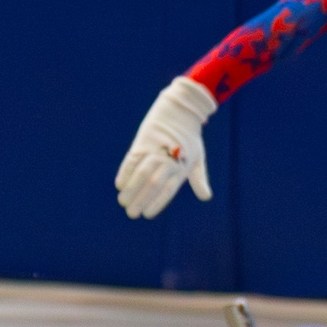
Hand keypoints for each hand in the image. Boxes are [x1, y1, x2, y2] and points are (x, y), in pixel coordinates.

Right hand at [116, 77, 216, 219]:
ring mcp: (155, 151)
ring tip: (123, 202)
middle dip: (141, 200)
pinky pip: (132, 160)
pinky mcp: (143, 142)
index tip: (147, 215)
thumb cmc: (190, 138)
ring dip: (131, 190)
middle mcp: (169, 160)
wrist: (180, 111)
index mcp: (183, 166)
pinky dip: (125, 173)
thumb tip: (206, 197)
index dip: (157, 203)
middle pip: (153, 184)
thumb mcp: (198, 157)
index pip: (168, 190)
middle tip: (131, 213)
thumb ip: (199, 178)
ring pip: (141, 174)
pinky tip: (120, 185)